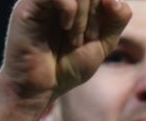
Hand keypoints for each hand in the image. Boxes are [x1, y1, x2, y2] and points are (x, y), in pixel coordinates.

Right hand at [2, 0, 130, 99]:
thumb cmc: (67, 67)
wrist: (39, 88)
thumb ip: (116, 20)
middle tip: (86, 38)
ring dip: (84, 15)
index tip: (97, 34)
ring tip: (74, 39)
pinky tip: (65, 27)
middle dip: (96, 14)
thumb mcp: (102, 45)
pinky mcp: (29, 4)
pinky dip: (69, 8)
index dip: (109, 7)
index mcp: (77, 2)